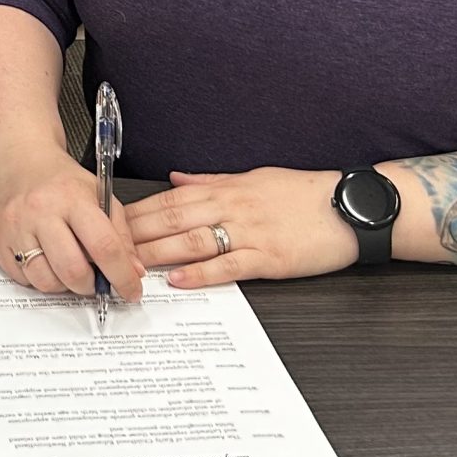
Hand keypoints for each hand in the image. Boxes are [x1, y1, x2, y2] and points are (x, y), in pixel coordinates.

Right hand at [0, 140, 143, 299]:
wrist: (19, 158)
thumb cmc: (60, 178)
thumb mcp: (100, 194)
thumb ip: (120, 233)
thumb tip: (133, 271)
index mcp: (72, 198)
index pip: (104, 247)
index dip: (122, 276)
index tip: (131, 290)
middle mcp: (40, 211)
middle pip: (72, 270)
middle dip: (90, 286)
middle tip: (95, 281)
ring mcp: (15, 226)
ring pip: (45, 280)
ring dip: (63, 285)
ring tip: (68, 268)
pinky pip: (22, 278)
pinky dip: (38, 278)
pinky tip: (45, 260)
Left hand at [126, 167, 356, 287]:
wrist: (349, 206)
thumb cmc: (303, 193)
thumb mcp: (254, 177)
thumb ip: (211, 180)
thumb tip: (176, 178)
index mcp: (226, 189)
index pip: (170, 198)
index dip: (138, 211)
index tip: (111, 221)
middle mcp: (232, 207)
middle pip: (173, 219)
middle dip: (137, 234)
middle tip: (107, 247)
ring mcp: (250, 232)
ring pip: (194, 241)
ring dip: (159, 253)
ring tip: (131, 265)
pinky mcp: (270, 257)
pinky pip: (229, 265)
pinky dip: (202, 273)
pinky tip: (179, 279)